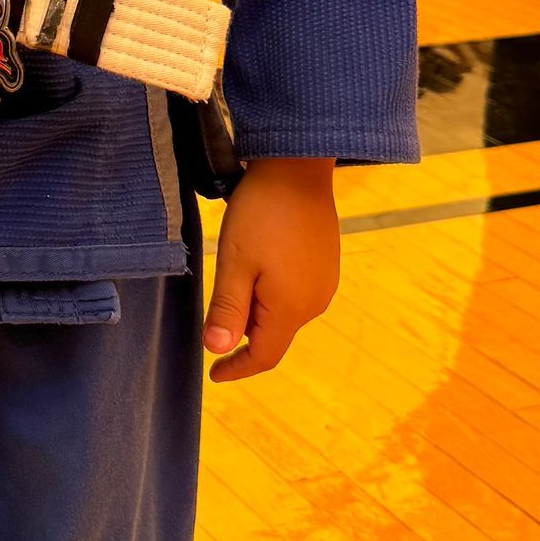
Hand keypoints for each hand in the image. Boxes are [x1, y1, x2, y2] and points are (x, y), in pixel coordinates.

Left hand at [204, 157, 339, 384]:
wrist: (298, 166)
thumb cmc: (262, 212)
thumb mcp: (234, 260)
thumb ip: (227, 308)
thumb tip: (216, 348)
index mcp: (291, 307)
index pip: (264, 356)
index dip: (237, 368)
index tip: (214, 374)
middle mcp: (314, 302)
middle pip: (273, 335)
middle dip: (245, 334)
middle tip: (218, 314)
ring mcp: (324, 282)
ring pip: (284, 313)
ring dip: (258, 310)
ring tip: (237, 281)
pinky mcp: (325, 264)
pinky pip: (296, 293)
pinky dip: (273, 293)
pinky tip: (259, 266)